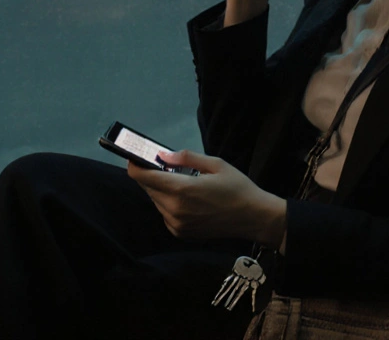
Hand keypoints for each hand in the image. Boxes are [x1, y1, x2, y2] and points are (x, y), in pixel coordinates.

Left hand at [126, 149, 286, 246]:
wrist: (253, 218)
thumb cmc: (237, 188)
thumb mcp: (215, 164)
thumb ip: (186, 158)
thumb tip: (163, 155)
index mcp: (182, 190)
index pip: (142, 177)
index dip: (135, 165)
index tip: (137, 157)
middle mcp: (174, 209)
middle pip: (147, 188)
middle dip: (151, 175)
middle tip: (163, 166)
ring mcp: (176, 224)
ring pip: (155, 201)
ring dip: (160, 190)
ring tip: (179, 182)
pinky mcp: (180, 233)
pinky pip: (164, 213)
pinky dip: (168, 204)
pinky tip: (185, 199)